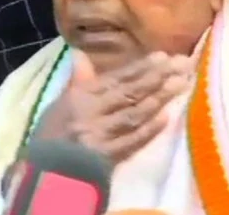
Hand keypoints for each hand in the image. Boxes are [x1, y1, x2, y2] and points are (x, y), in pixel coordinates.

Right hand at [35, 51, 192, 163]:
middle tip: (181, 64)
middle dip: (157, 77)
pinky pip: (132, 141)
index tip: (163, 56)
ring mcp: (101, 136)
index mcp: (81, 97)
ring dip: (159, 99)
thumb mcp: (61, 103)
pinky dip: (149, 130)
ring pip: (134, 114)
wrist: (46, 173)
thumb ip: (77, 80)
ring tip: (180, 84)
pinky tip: (166, 118)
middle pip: (130, 93)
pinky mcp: (108, 158)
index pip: (116, 78)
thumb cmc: (52, 135)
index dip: (141, 67)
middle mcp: (92, 113)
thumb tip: (82, 55)